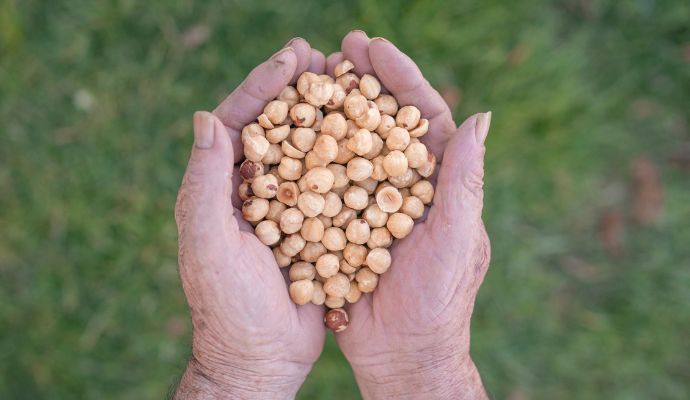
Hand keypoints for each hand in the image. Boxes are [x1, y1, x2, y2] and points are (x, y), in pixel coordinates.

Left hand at [173, 39, 328, 398]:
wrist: (259, 357)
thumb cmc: (227, 307)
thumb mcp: (210, 244)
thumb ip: (206, 183)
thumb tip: (206, 117)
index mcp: (220, 187)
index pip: (240, 121)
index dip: (264, 84)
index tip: (293, 56)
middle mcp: (252, 190)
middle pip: (277, 126)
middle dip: (299, 88)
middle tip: (324, 54)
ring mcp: (285, 207)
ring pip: (308, 149)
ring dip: (328, 114)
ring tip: (351, 84)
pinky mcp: (313, 227)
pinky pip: (333, 183)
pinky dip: (350, 158)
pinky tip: (372, 138)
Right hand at [329, 31, 490, 398]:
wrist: (402, 355)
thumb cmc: (438, 302)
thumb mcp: (455, 238)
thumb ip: (464, 181)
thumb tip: (482, 115)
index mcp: (438, 182)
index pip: (422, 117)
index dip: (401, 78)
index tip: (374, 47)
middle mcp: (405, 186)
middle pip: (383, 123)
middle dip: (363, 83)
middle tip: (338, 48)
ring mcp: (373, 204)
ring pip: (352, 147)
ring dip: (333, 111)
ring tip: (310, 78)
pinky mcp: (345, 225)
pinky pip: (326, 184)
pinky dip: (310, 157)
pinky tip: (287, 135)